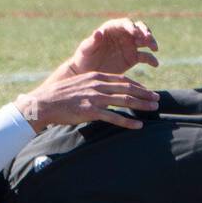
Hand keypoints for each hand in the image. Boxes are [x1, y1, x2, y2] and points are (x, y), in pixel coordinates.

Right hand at [14, 71, 159, 131]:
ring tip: (153, 109)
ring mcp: (94, 98)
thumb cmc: (59, 95)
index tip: (147, 91)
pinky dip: (128, 122)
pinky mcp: (90, 111)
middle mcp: (97, 85)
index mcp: (95, 77)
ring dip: (141, 105)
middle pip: (127, 88)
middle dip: (145, 94)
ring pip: (124, 101)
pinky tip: (138, 126)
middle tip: (157, 99)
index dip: (138, 85)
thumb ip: (93, 85)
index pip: (122, 80)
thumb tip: (104, 90)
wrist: (43, 103)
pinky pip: (113, 117)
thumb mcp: (78, 83)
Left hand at [71, 18, 159, 74]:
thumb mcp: (86, 49)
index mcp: (112, 28)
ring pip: (145, 40)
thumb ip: (92, 41)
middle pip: (138, 28)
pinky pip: (145, 57)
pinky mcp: (133, 58)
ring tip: (154, 48)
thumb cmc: (84, 58)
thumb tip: (98, 32)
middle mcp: (123, 35)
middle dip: (145, 32)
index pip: (125, 23)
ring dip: (151, 42)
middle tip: (148, 39)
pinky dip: (151, 59)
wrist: (87, 72)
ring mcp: (129, 46)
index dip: (131, 26)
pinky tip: (155, 64)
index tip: (135, 33)